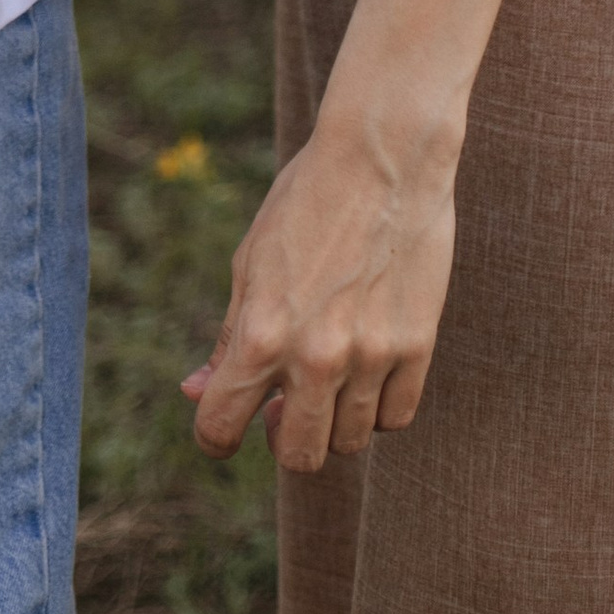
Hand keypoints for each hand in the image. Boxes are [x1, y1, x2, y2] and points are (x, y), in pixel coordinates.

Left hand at [183, 107, 456, 473]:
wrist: (382, 156)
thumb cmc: (305, 202)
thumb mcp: (250, 263)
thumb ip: (228, 336)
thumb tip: (196, 392)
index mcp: (262, 333)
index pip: (221, 426)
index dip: (215, 435)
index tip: (225, 428)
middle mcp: (316, 356)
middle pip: (299, 457)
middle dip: (284, 439)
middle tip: (285, 407)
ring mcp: (371, 355)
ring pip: (350, 441)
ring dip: (334, 420)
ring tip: (331, 373)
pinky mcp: (417, 346)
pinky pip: (395, 417)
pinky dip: (377, 407)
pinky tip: (368, 370)